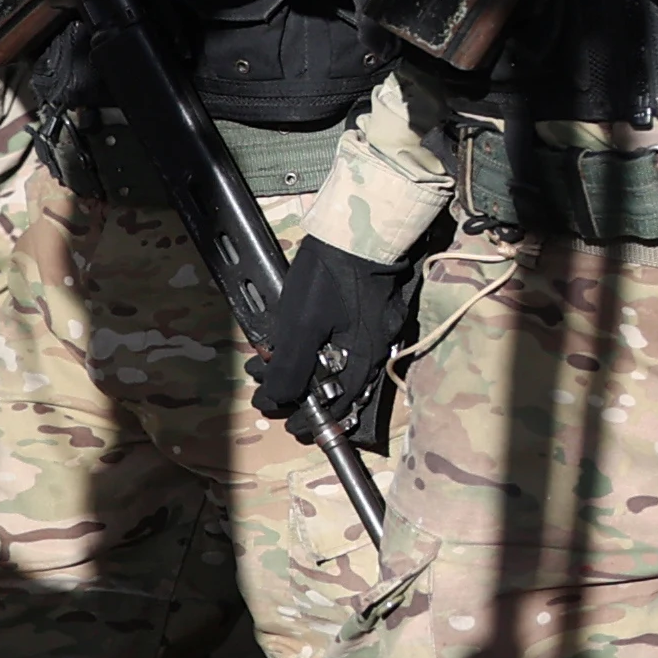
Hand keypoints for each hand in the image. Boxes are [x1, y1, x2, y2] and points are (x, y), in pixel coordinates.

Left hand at [252, 238, 419, 427]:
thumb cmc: (328, 279)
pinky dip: (324, 351)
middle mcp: (378, 348)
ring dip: (312, 372)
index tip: (289, 425)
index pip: (340, 405)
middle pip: (343, 387)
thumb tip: (277, 401)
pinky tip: (307, 343)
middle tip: (276, 395)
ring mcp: (380, 327)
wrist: (360, 231)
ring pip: (345, 364)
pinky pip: (350, 343)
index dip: (311, 420)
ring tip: (282, 368)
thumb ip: (291, 367)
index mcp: (364, 358)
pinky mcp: (375, 308)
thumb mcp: (301, 326)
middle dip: (307, 395)